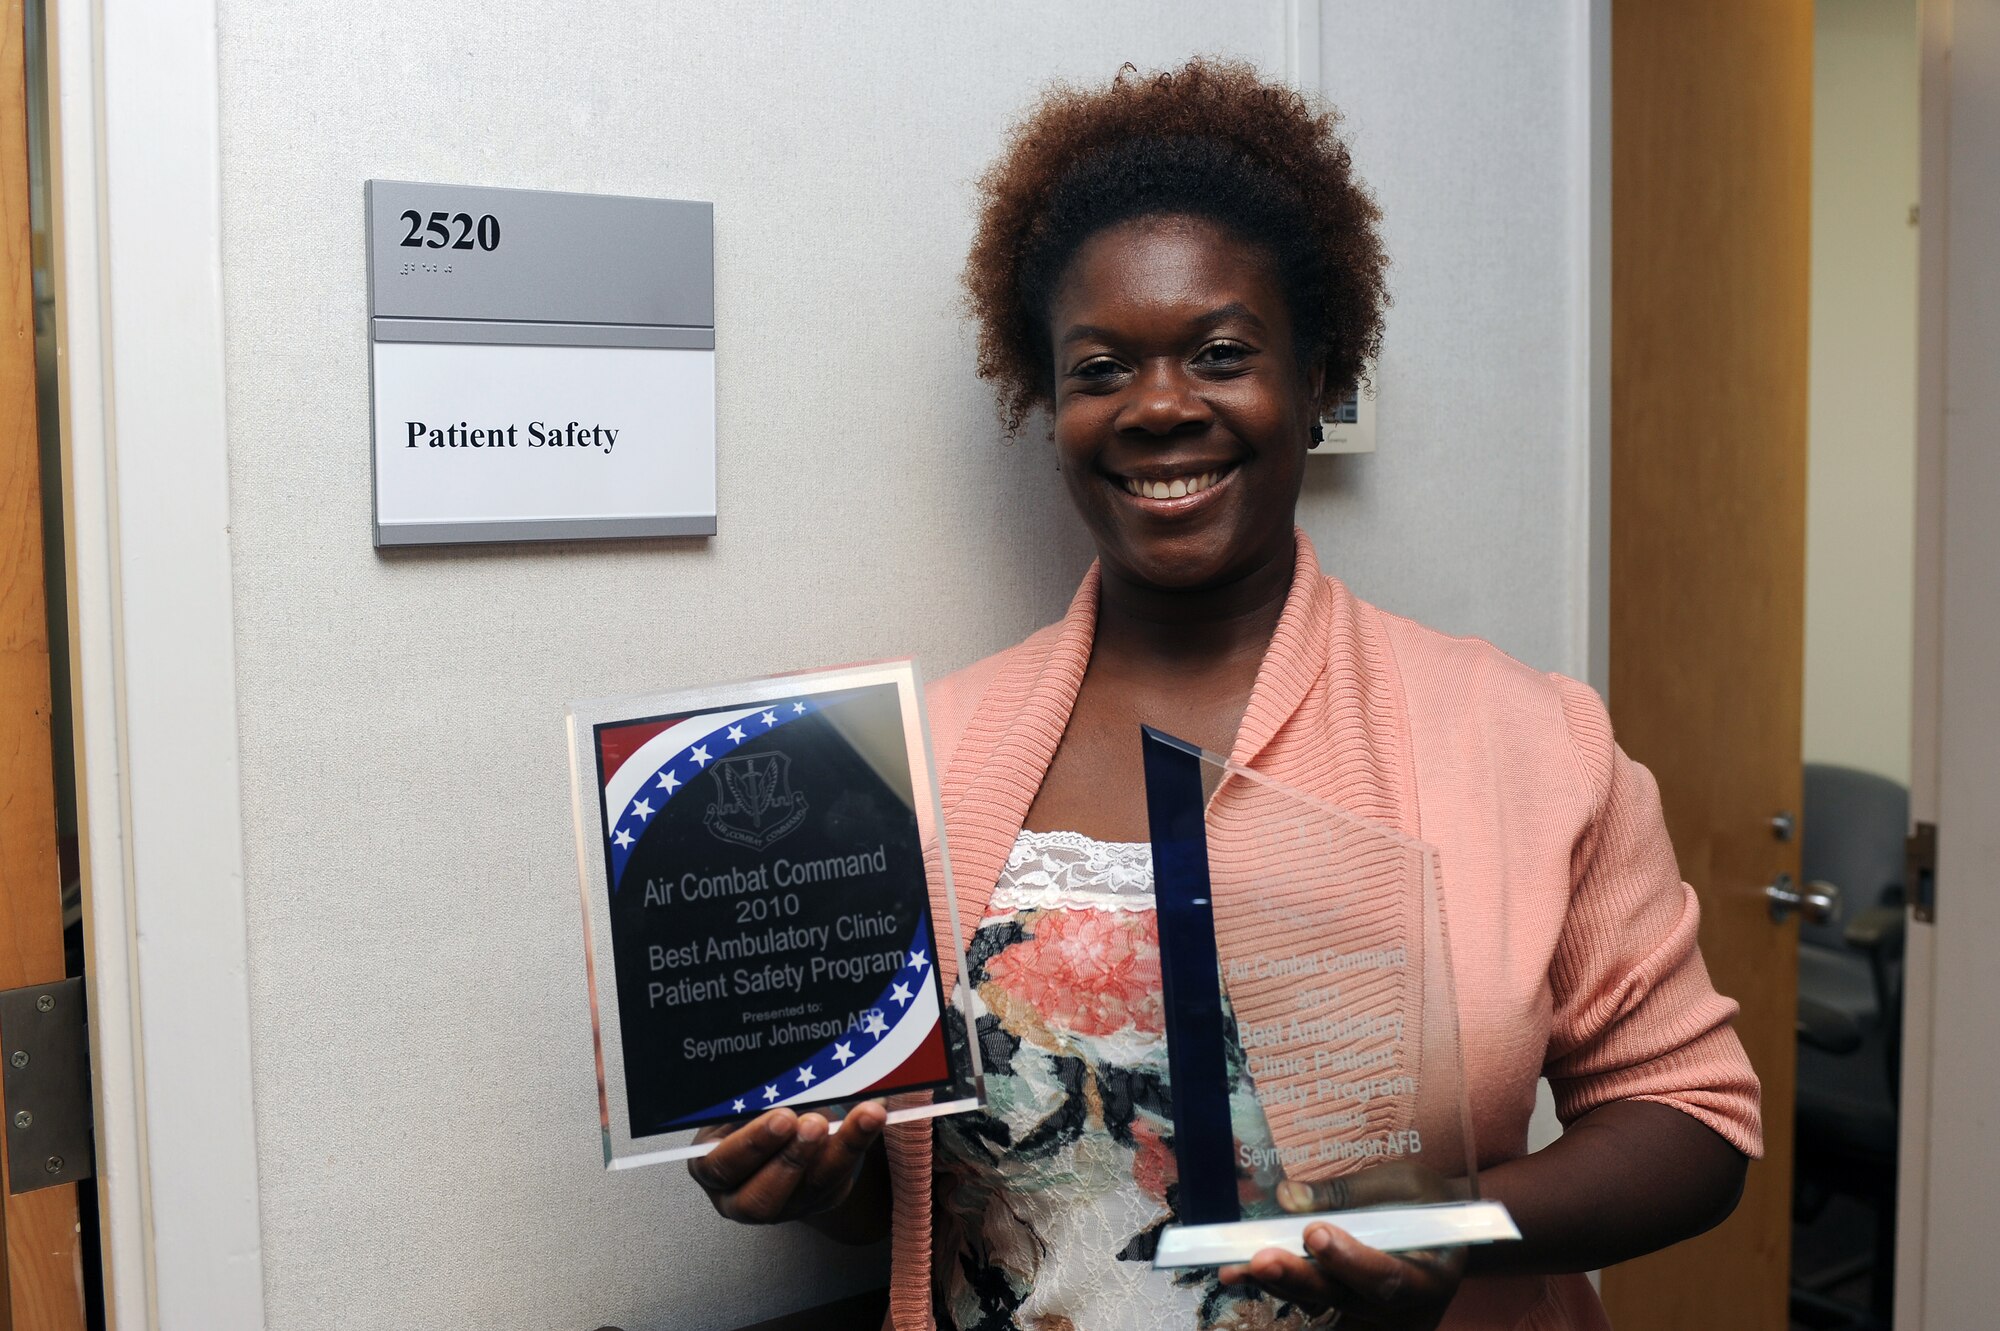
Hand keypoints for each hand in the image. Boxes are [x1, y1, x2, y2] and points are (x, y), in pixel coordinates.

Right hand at [686, 1101, 886, 1225]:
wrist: (779, 1121)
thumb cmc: (749, 1105)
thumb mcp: (741, 1097)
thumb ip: (752, 1091)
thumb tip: (779, 1069)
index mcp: (711, 1165)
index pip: (721, 1166)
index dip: (752, 1145)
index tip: (783, 1117)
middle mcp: (740, 1196)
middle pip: (761, 1198)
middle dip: (791, 1159)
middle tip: (815, 1123)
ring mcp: (782, 1205)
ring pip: (810, 1191)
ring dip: (837, 1151)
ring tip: (859, 1115)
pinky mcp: (817, 1202)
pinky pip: (837, 1184)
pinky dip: (856, 1147)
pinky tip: (870, 1118)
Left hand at [1216, 1170, 1466, 1328]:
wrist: (1443, 1234)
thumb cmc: (1425, 1203)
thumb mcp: (1400, 1183)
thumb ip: (1347, 1194)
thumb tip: (1288, 1197)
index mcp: (1432, 1277)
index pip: (1389, 1278)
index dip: (1349, 1261)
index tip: (1313, 1234)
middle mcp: (1407, 1314)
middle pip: (1348, 1302)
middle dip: (1299, 1279)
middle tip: (1259, 1259)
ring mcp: (1378, 1325)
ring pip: (1322, 1313)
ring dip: (1277, 1288)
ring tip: (1235, 1267)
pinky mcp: (1352, 1324)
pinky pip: (1312, 1313)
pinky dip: (1279, 1291)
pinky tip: (1242, 1274)